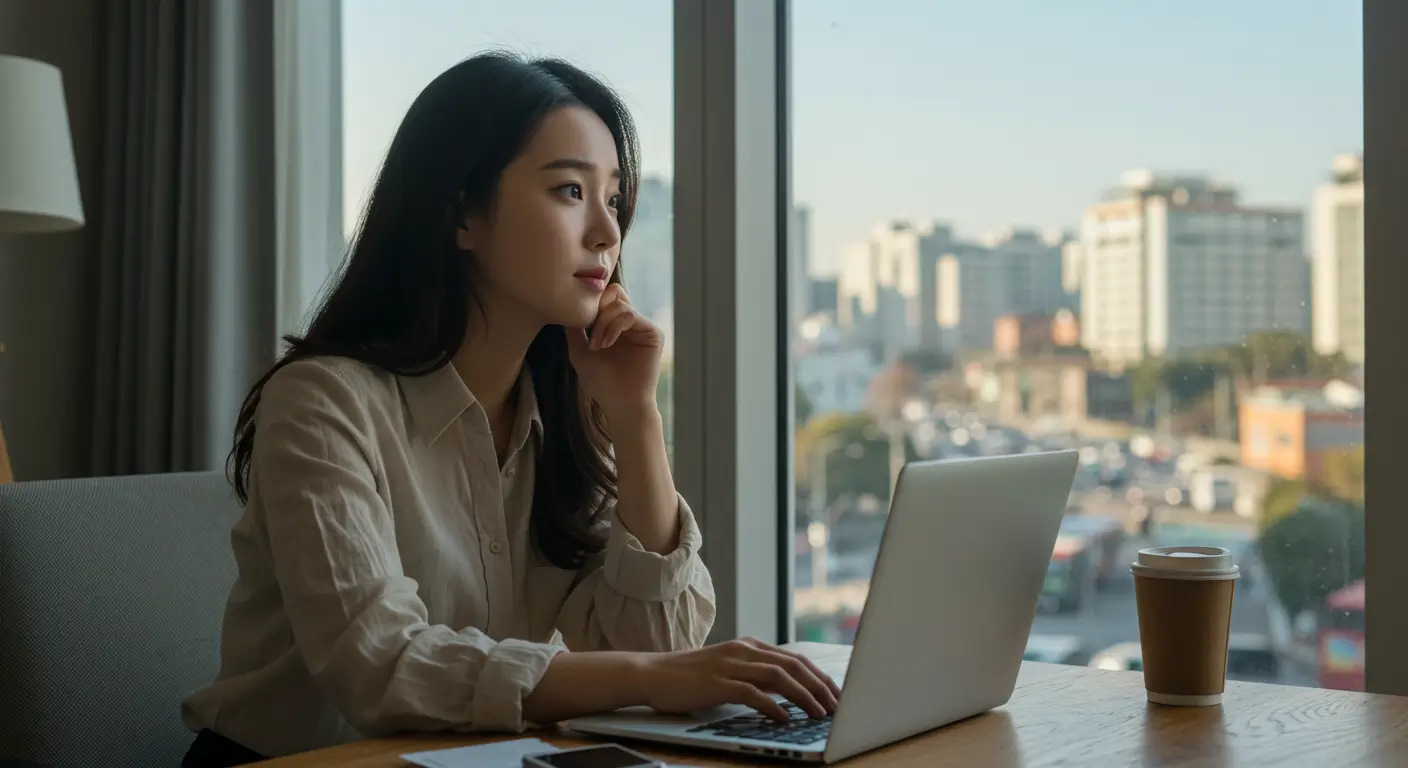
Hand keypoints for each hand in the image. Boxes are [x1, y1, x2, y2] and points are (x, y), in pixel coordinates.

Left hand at [566, 284, 663, 419]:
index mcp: (616, 326)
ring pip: (619, 303)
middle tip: (589, 332)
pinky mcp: (653, 333)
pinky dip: (613, 326)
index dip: (591, 305)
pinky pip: (630, 315)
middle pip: (614, 293)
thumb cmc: (601, 383)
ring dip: (602, 323)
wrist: (620, 403)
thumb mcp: (579, 352)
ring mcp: (643, 327)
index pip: (605, 298)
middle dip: (597, 309)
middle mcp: (631, 324)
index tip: (580, 325)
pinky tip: (606, 344)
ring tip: (597, 345)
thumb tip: (568, 310)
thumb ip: (575, 330)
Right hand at [633, 638, 841, 721]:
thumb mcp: (729, 669)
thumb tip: (787, 693)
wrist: (652, 673)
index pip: (795, 659)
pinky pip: (752, 692)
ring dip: (804, 695)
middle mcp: (744, 650)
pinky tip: (784, 718)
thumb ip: (756, 676)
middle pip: (793, 665)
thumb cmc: (691, 676)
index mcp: (750, 646)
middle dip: (820, 686)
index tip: (837, 694)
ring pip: (778, 676)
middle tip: (838, 706)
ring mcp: (730, 664)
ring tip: (819, 713)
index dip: (819, 676)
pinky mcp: (717, 682)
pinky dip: (772, 705)